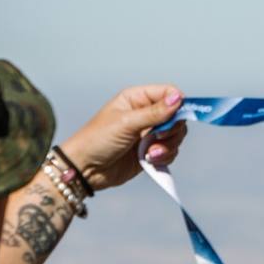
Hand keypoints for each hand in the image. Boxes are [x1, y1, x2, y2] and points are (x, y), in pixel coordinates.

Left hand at [58, 85, 186, 191]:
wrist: (85, 170)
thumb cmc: (98, 140)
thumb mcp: (127, 123)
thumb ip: (155, 112)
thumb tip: (178, 98)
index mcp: (137, 99)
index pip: (168, 93)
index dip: (178, 104)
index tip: (177, 118)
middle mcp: (146, 114)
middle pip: (177, 116)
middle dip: (172, 130)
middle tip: (158, 137)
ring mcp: (149, 134)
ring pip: (175, 136)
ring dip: (168, 146)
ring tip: (149, 154)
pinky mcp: (151, 151)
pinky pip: (170, 151)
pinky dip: (164, 156)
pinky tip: (149, 160)